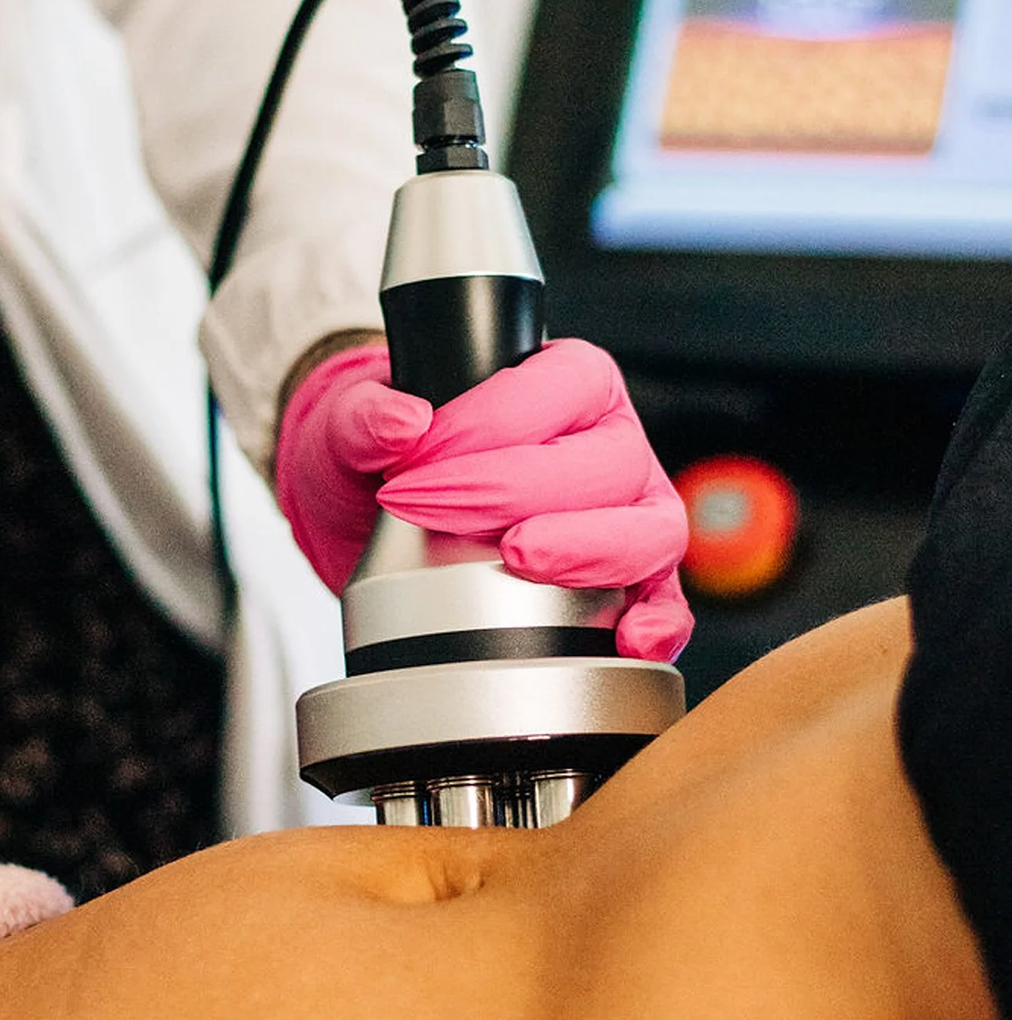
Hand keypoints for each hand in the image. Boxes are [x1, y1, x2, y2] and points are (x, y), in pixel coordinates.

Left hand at [275, 338, 692, 661]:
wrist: (382, 524)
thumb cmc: (393, 459)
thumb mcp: (357, 424)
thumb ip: (363, 414)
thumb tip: (401, 421)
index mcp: (572, 380)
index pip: (555, 390)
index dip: (486, 425)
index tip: (417, 461)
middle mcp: (613, 443)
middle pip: (606, 465)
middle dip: (519, 491)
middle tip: (442, 513)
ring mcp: (631, 514)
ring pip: (648, 531)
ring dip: (588, 550)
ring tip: (519, 559)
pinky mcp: (633, 581)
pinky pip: (663, 602)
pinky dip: (655, 623)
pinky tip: (627, 639)